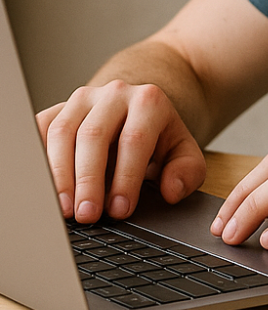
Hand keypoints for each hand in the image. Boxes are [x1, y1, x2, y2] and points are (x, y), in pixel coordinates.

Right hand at [36, 81, 206, 222]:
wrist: (140, 109)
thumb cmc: (160, 137)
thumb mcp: (184, 152)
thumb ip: (188, 171)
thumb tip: (171, 190)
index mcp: (149, 101)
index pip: (134, 139)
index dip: (126, 177)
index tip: (120, 210)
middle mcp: (114, 94)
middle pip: (94, 135)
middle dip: (88, 179)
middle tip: (87, 215)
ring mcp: (82, 99)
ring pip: (62, 133)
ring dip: (59, 174)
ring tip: (64, 209)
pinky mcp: (58, 109)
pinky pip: (40, 131)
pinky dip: (38, 160)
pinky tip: (43, 188)